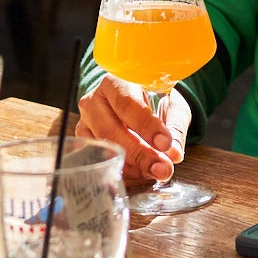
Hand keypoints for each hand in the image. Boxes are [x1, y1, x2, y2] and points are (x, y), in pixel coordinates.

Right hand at [72, 77, 188, 184]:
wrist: (138, 101)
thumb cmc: (155, 99)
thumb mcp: (171, 105)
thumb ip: (174, 128)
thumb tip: (174, 154)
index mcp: (115, 83)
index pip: (127, 105)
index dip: (146, 126)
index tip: (165, 144)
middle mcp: (94, 101)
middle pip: (110, 131)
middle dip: (139, 154)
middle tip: (162, 168)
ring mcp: (85, 123)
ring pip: (102, 150)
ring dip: (131, 167)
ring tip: (155, 172)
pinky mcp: (84, 143)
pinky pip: (99, 162)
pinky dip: (122, 172)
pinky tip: (141, 174)